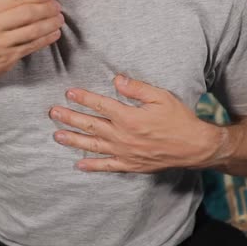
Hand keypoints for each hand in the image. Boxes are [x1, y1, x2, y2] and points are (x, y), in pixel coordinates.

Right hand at [0, 0, 63, 89]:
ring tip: (59, 19)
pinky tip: (53, 33)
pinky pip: (32, 46)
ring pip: (33, 30)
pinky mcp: (6, 59)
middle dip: (47, 8)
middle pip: (27, 13)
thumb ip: (0, 5)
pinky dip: (46, 38)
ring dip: (50, 23)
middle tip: (57, 6)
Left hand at [49, 75, 227, 172]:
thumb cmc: (178, 119)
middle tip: (53, 113)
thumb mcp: (160, 97)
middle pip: (90, 126)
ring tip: (57, 136)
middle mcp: (122, 136)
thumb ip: (137, 88)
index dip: (83, 98)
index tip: (69, 93)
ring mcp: (124, 152)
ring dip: (74, 141)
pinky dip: (92, 166)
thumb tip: (116, 79)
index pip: (100, 105)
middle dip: (70, 118)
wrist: (193, 147)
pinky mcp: (130, 165)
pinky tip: (79, 165)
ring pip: (93, 146)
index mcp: (129, 117)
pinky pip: (107, 166)